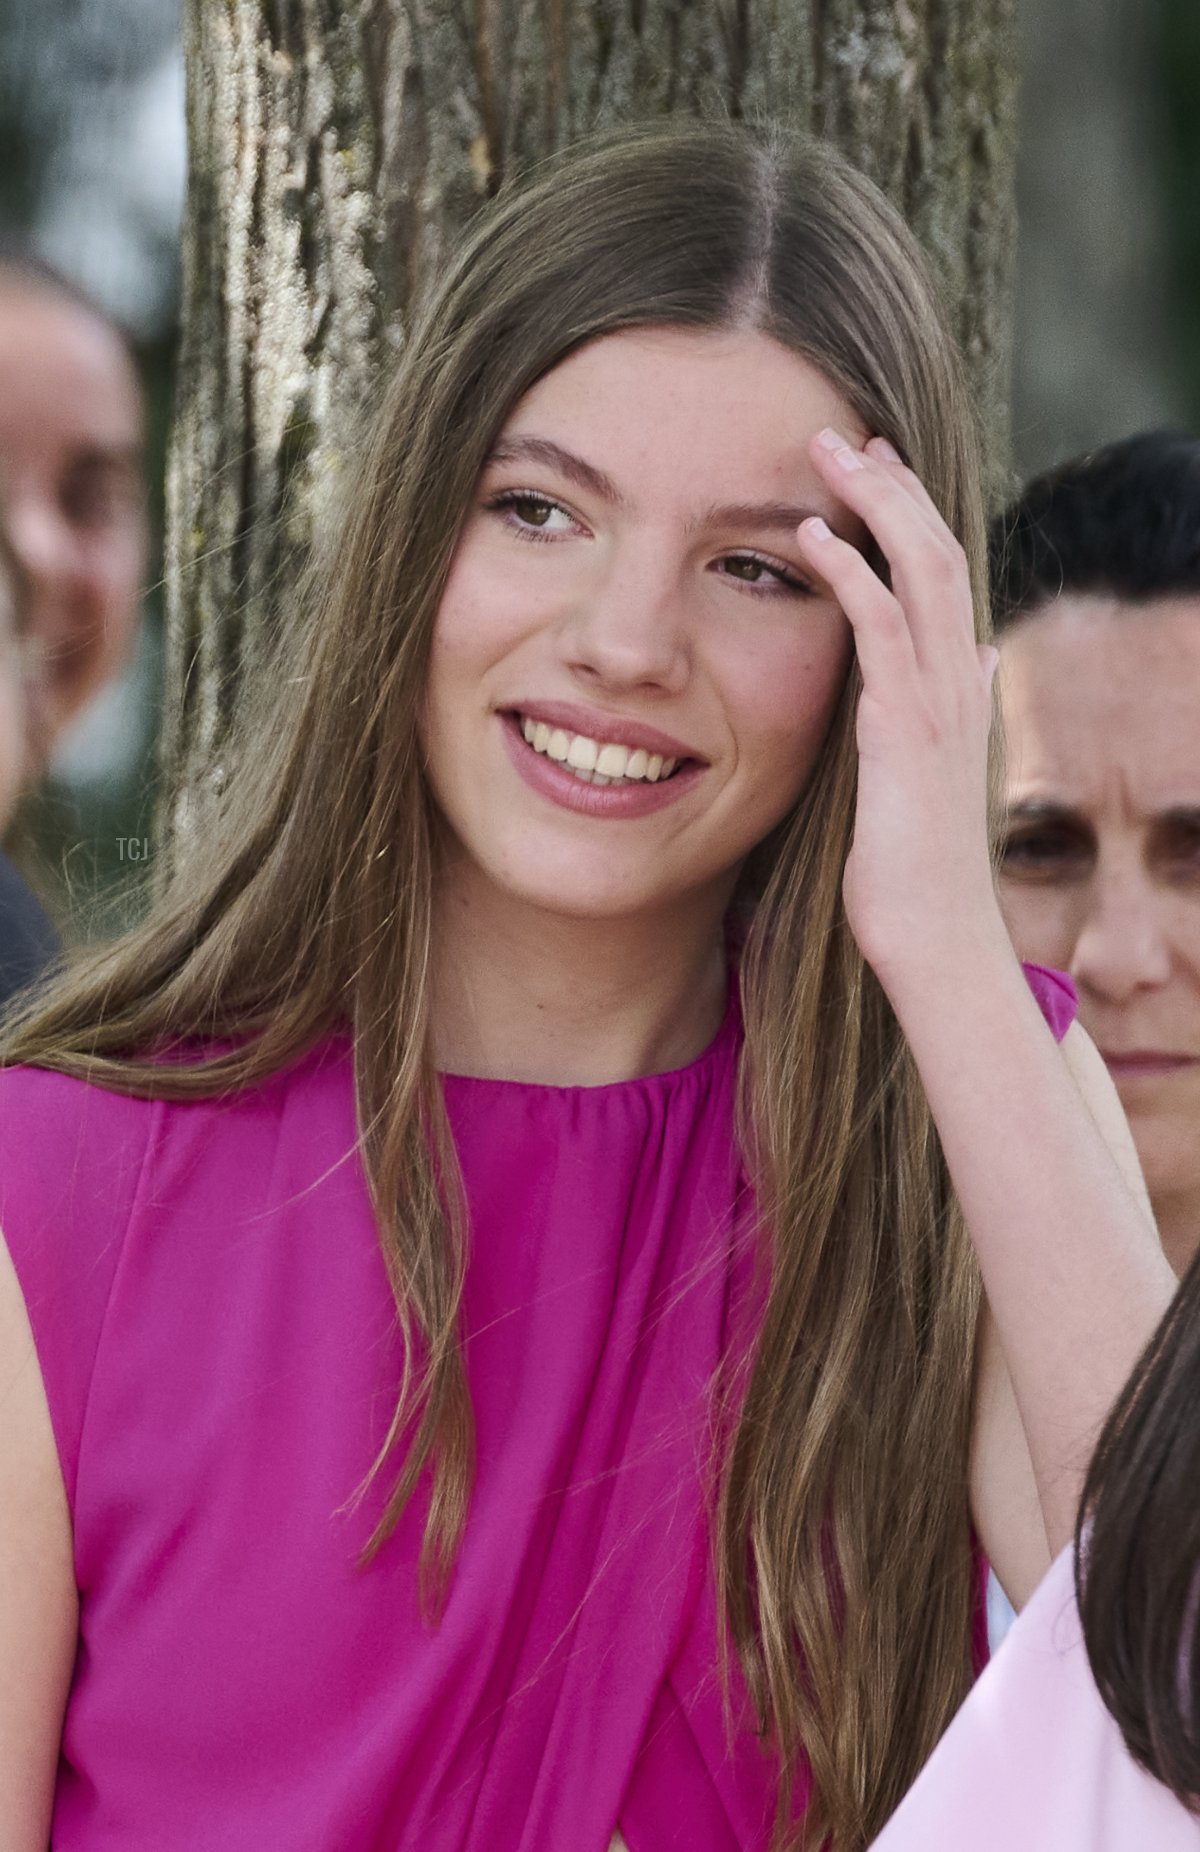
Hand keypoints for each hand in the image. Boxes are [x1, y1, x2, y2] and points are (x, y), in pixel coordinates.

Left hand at [797, 428, 1004, 1000]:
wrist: (935, 942)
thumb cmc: (912, 876)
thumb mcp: (920, 780)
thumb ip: (935, 715)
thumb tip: (966, 666)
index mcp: (956, 689)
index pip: (940, 575)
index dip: (909, 515)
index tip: (870, 468)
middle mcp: (957, 682)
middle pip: (938, 550)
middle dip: (893, 484)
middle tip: (846, 432)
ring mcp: (939, 702)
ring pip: (921, 569)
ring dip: (875, 501)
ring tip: (829, 448)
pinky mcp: (905, 729)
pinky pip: (881, 628)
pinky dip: (851, 570)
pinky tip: (814, 533)